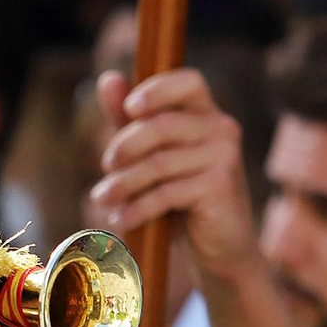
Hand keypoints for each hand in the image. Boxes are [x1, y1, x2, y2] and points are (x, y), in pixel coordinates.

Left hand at [89, 69, 260, 281]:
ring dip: (124, 183)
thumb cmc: (180, 198)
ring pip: (160, 162)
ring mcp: (225, 157)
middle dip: (126, 145)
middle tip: (105, 165)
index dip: (158, 89)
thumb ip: (130, 120)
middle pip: (163, 124)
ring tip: (101, 198)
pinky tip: (121, 219)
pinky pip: (168, 192)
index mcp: (206, 114)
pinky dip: (138, 207)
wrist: (215, 248)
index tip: (129, 108)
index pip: (189, 82)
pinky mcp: (220, 187)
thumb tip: (108, 78)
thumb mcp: (150, 156)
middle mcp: (222, 129)